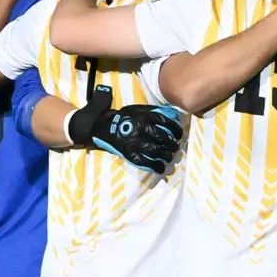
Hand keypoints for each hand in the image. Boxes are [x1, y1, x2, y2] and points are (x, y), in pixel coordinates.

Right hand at [66, 84, 184, 175]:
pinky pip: (144, 162)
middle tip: (175, 147)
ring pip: (155, 150)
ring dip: (166, 155)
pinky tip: (161, 168)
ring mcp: (133, 141)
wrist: (97, 126)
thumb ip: (149, 111)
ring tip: (170, 157)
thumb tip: (171, 114)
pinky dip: (155, 166)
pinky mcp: (127, 153)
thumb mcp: (134, 108)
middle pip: (161, 137)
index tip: (179, 133)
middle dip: (171, 144)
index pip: (163, 120)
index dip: (174, 127)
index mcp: (141, 114)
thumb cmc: (118, 117)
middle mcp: (138, 127)